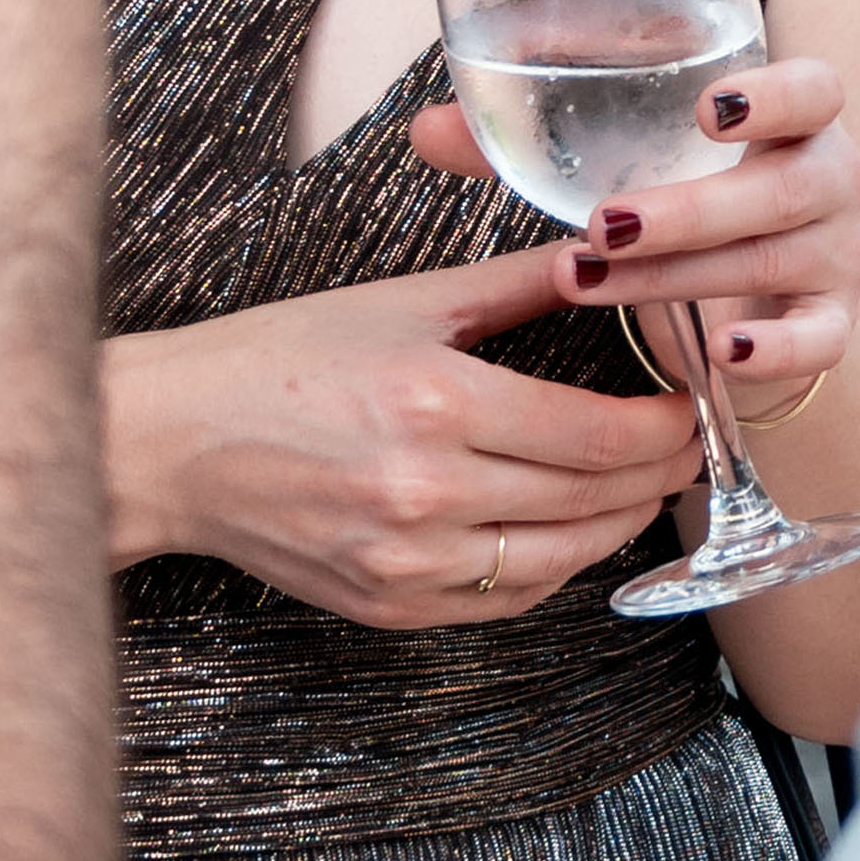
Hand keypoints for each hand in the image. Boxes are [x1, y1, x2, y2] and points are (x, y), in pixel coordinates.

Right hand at [110, 246, 708, 627]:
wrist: (169, 444)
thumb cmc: (277, 360)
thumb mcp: (400, 302)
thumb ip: (512, 287)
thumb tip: (602, 255)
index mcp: (437, 401)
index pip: (598, 433)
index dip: (664, 427)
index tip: (689, 408)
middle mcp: (429, 491)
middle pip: (594, 498)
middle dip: (658, 472)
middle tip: (685, 447)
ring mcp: (410, 560)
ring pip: (563, 558)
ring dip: (617, 524)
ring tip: (641, 489)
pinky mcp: (392, 605)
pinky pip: (508, 597)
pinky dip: (552, 565)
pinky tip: (565, 530)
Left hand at [411, 54, 859, 402]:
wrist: (753, 309)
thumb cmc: (682, 210)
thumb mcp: (623, 165)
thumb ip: (531, 140)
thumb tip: (426, 129)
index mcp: (789, 120)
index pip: (815, 89)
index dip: (774, 94)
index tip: (707, 107)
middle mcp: (829, 180)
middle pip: (784, 185)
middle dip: (690, 207)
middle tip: (604, 221)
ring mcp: (838, 257)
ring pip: (774, 260)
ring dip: (680, 272)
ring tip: (593, 277)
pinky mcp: (833, 327)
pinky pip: (820, 340)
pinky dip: (775, 349)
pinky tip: (722, 352)